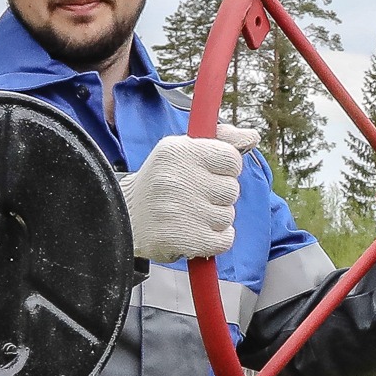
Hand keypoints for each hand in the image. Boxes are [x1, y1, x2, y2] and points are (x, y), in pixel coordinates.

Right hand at [124, 129, 246, 261]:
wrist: (123, 217)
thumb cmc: (161, 182)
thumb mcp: (182, 150)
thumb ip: (220, 140)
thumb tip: (252, 136)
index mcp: (179, 151)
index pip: (232, 158)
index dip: (226, 169)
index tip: (211, 173)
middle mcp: (178, 178)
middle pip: (232, 189)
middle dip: (218, 196)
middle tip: (193, 196)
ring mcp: (180, 210)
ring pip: (228, 216)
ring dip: (214, 219)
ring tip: (188, 214)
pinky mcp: (184, 238)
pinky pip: (224, 240)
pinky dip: (215, 240)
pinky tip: (195, 232)